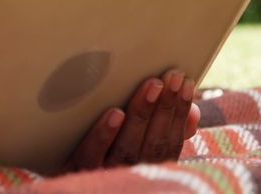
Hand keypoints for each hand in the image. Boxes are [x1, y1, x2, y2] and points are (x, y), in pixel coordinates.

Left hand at [65, 69, 199, 171]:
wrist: (66, 185)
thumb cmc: (107, 150)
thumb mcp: (141, 145)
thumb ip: (168, 130)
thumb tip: (193, 114)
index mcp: (146, 169)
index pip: (170, 143)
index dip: (179, 113)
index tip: (185, 83)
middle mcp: (128, 176)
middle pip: (151, 145)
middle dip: (164, 108)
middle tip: (170, 77)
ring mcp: (101, 175)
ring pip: (125, 148)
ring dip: (141, 114)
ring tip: (150, 87)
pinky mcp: (72, 171)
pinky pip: (89, 156)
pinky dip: (103, 135)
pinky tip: (114, 114)